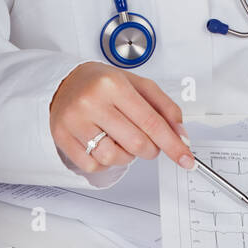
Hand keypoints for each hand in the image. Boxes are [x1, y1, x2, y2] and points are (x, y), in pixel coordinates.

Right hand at [49, 62, 194, 173]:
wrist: (66, 82)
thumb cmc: (105, 84)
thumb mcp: (138, 85)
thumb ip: (164, 107)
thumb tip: (181, 136)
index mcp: (113, 85)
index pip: (151, 122)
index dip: (172, 144)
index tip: (186, 159)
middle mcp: (92, 102)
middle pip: (136, 143)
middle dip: (150, 149)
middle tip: (147, 142)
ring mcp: (74, 121)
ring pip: (114, 158)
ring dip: (126, 156)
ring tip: (121, 139)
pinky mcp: (62, 137)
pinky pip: (93, 166)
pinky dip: (105, 162)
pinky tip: (103, 144)